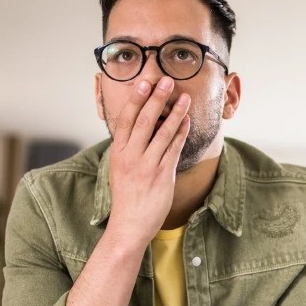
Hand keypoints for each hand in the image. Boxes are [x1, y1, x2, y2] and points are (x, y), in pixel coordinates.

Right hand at [107, 75, 190, 241]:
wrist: (129, 225)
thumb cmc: (126, 196)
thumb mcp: (119, 168)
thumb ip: (127, 148)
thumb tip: (136, 128)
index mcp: (118, 152)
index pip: (127, 120)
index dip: (136, 99)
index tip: (144, 82)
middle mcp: (131, 156)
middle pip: (145, 121)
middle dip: (157, 99)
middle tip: (166, 80)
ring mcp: (147, 166)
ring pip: (163, 132)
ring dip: (175, 112)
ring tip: (184, 97)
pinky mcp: (163, 175)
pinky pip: (174, 149)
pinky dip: (181, 133)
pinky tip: (187, 121)